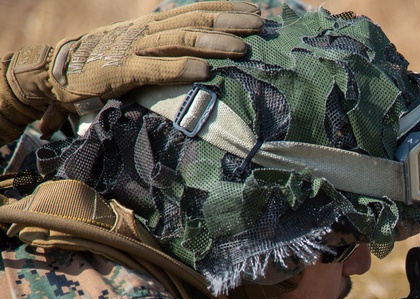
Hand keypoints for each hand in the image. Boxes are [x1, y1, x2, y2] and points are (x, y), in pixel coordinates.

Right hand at [1, 1, 262, 138]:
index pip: (197, 9)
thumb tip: (208, 57)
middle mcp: (149, 31)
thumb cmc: (110, 64)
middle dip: (230, 21)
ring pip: (181, 40)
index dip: (227, 8)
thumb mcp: (145, 50)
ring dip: (214, 42)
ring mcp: (137, 48)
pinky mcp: (124, 71)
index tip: (257, 12)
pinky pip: (156, 68)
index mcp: (156, 24)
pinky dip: (182, 69)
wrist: (61, 71)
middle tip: (261, 25)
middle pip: (196, 21)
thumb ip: (173, 49)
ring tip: (242, 48)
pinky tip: (205, 73)